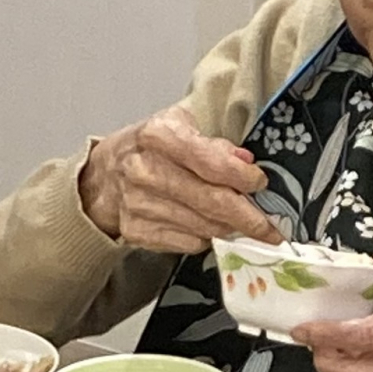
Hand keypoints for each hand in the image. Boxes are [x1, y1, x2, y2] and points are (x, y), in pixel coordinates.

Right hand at [77, 104, 277, 250]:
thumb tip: (245, 160)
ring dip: (231, 228)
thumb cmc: (146, 148)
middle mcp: (145, 171)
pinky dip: (205, 236)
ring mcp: (139, 205)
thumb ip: (212, 144)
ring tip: (245, 224)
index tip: (260, 183)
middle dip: (249, 217)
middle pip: (212, 202)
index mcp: (158, 136)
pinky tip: (208, 225)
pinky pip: (188, 243)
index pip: (211, 162)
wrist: (101, 178)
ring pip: (204, 227)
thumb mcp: (177, 128)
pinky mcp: (138, 232)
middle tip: (271, 227)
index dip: (242, 177)